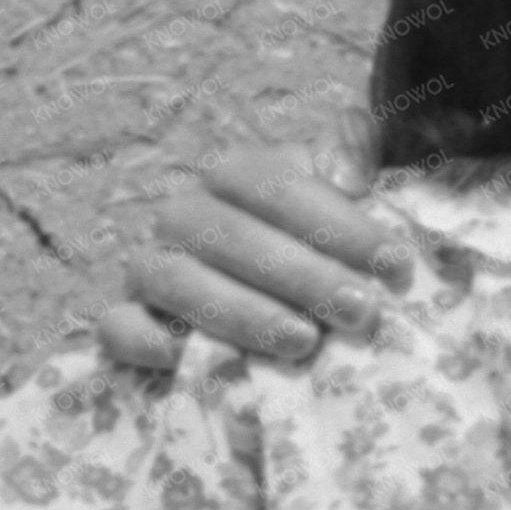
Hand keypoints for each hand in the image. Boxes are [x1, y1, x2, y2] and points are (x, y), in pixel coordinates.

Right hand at [93, 115, 414, 372]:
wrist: (279, 300)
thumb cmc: (321, 244)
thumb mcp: (343, 190)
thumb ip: (352, 152)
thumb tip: (347, 174)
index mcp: (234, 176)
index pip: (273, 183)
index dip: (334, 221)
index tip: (394, 263)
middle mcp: (184, 215)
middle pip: (228, 233)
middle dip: (302, 275)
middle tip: (362, 312)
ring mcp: (149, 267)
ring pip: (174, 278)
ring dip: (241, 311)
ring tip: (305, 342)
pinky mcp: (125, 320)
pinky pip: (116, 326)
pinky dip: (146, 340)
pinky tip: (192, 357)